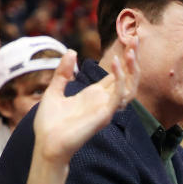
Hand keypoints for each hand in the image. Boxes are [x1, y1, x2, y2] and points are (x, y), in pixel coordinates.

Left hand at [33, 46, 138, 164]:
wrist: (46, 145)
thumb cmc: (49, 124)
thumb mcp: (53, 91)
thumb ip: (63, 73)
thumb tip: (71, 52)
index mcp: (94, 95)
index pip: (116, 74)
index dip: (122, 58)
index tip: (126, 40)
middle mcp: (104, 101)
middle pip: (127, 77)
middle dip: (132, 59)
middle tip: (135, 38)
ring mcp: (106, 108)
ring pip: (130, 86)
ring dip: (132, 68)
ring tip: (130, 50)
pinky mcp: (105, 115)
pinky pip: (119, 95)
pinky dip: (120, 79)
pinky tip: (115, 64)